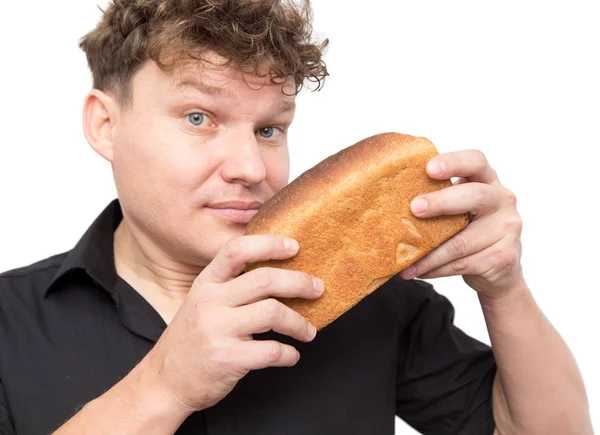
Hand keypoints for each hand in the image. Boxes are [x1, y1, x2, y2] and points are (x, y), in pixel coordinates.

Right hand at [142, 235, 322, 413]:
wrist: (165, 382)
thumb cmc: (192, 339)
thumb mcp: (202, 302)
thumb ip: (230, 287)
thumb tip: (278, 275)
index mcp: (206, 283)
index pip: (237, 250)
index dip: (269, 244)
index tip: (295, 247)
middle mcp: (210, 302)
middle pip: (264, 280)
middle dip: (299, 282)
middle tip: (318, 289)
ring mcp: (218, 330)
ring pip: (273, 313)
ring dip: (300, 323)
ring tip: (309, 331)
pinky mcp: (227, 359)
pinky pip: (271, 351)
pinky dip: (289, 354)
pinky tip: (291, 356)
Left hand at [401, 149, 523, 296]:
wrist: (500, 269)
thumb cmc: (468, 230)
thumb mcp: (459, 209)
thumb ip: (439, 199)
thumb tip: (389, 202)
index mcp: (487, 180)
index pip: (476, 161)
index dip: (454, 162)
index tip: (429, 168)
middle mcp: (502, 200)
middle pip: (475, 196)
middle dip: (441, 202)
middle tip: (415, 208)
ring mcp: (508, 228)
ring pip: (461, 242)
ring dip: (428, 253)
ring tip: (404, 261)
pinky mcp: (504, 257)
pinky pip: (462, 263)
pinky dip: (435, 269)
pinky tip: (419, 271)